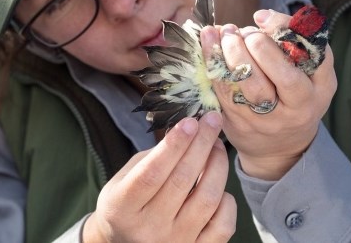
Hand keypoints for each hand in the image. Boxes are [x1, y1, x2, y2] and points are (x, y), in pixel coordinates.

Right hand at [83, 112, 235, 242]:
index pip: (152, 172)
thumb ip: (153, 157)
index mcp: (123, 206)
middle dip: (201, 144)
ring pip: (207, 200)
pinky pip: (223, 225)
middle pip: (182, 180)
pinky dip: (226, 200)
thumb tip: (188, 131)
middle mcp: (148, 229)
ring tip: (217, 145)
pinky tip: (219, 185)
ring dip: (217, 165)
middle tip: (212, 120)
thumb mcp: (125, 177)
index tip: (190, 121)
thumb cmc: (126, 202)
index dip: (174, 145)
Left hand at [200, 9, 336, 180]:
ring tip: (218, 32)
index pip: (310, 58)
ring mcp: (265, 120)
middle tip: (236, 29)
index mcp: (317, 90)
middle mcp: (295, 108)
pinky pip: (223, 91)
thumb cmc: (295, 95)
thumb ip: (295, 41)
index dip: (283, 31)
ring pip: (245, 84)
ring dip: (227, 53)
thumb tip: (260, 16)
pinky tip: (207, 46)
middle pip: (278, 75)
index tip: (260, 16)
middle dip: (252, 44)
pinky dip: (213, 65)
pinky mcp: (238, 123)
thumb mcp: (310, 72)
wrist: (278, 147)